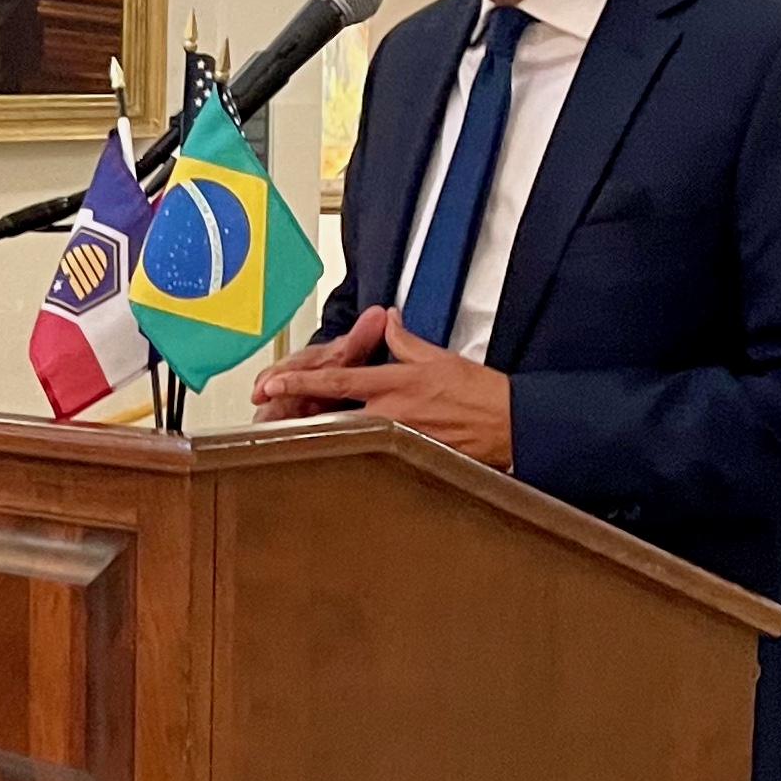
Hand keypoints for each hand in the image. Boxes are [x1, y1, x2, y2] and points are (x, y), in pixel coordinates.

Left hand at [249, 307, 515, 467]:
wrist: (512, 423)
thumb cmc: (480, 392)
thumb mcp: (438, 356)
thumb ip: (405, 341)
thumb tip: (389, 322)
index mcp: (395, 382)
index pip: (338, 380)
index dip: (301, 382)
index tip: (273, 383)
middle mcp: (392, 412)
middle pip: (331, 415)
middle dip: (297, 416)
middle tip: (267, 416)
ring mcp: (398, 438)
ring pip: (347, 437)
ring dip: (319, 434)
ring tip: (290, 432)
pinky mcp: (410, 457)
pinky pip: (372, 455)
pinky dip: (351, 453)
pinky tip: (333, 456)